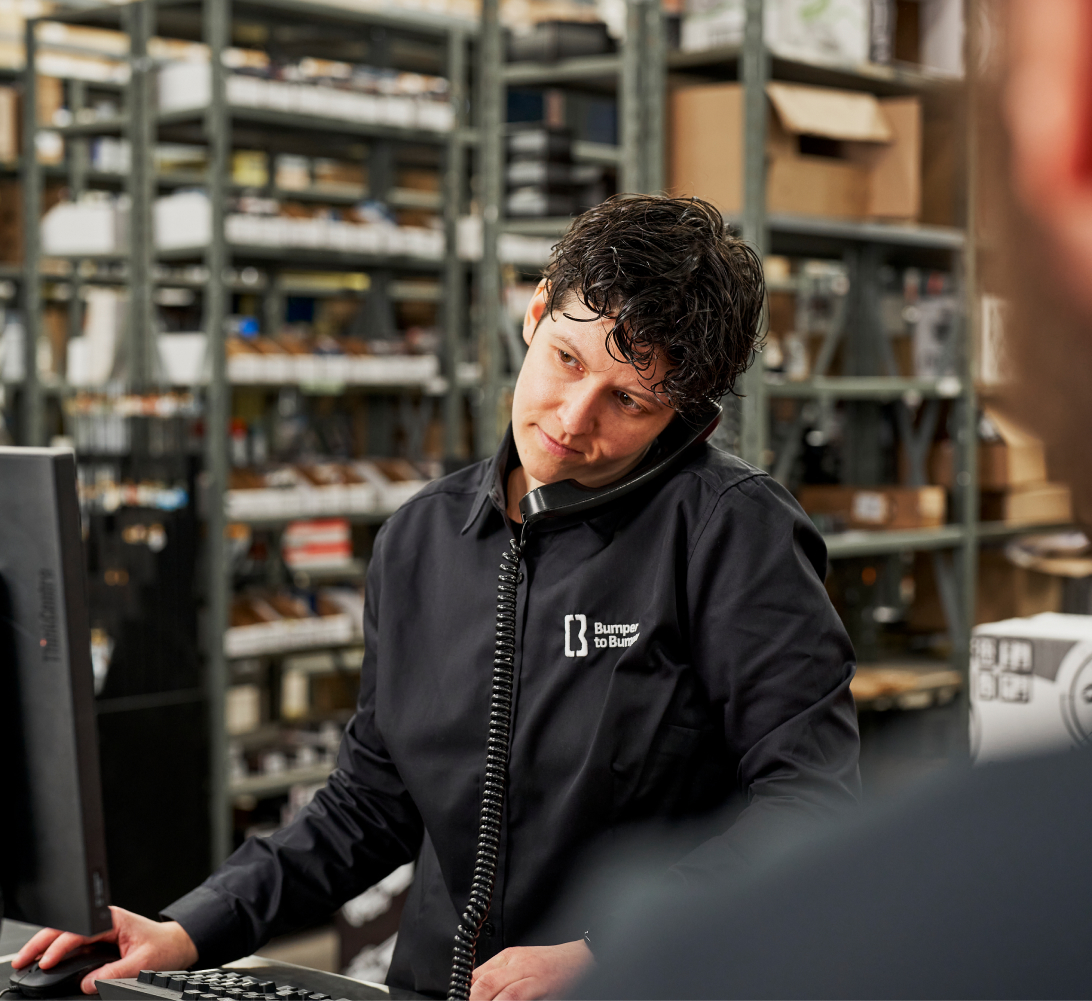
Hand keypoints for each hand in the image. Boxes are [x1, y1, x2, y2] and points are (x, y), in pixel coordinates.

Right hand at [12, 905, 198, 994]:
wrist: (176, 945)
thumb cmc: (163, 947)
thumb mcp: (143, 962)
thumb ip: (116, 973)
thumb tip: (88, 983)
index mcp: (113, 919)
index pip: (80, 929)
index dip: (61, 945)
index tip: (47, 961)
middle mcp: (103, 923)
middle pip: (65, 928)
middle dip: (41, 943)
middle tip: (23, 960)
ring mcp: (98, 932)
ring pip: (65, 936)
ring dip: (44, 948)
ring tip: (25, 961)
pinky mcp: (97, 942)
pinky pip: (72, 947)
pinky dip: (55, 954)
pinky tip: (43, 963)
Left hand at [469, 940, 592, 999]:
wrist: (580, 959)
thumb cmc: (549, 964)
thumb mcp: (519, 963)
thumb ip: (498, 976)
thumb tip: (474, 991)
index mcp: (507, 958)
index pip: (476, 975)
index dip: (464, 993)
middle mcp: (518, 965)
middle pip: (486, 984)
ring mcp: (533, 978)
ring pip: (506, 995)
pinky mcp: (547, 989)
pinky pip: (523, 998)